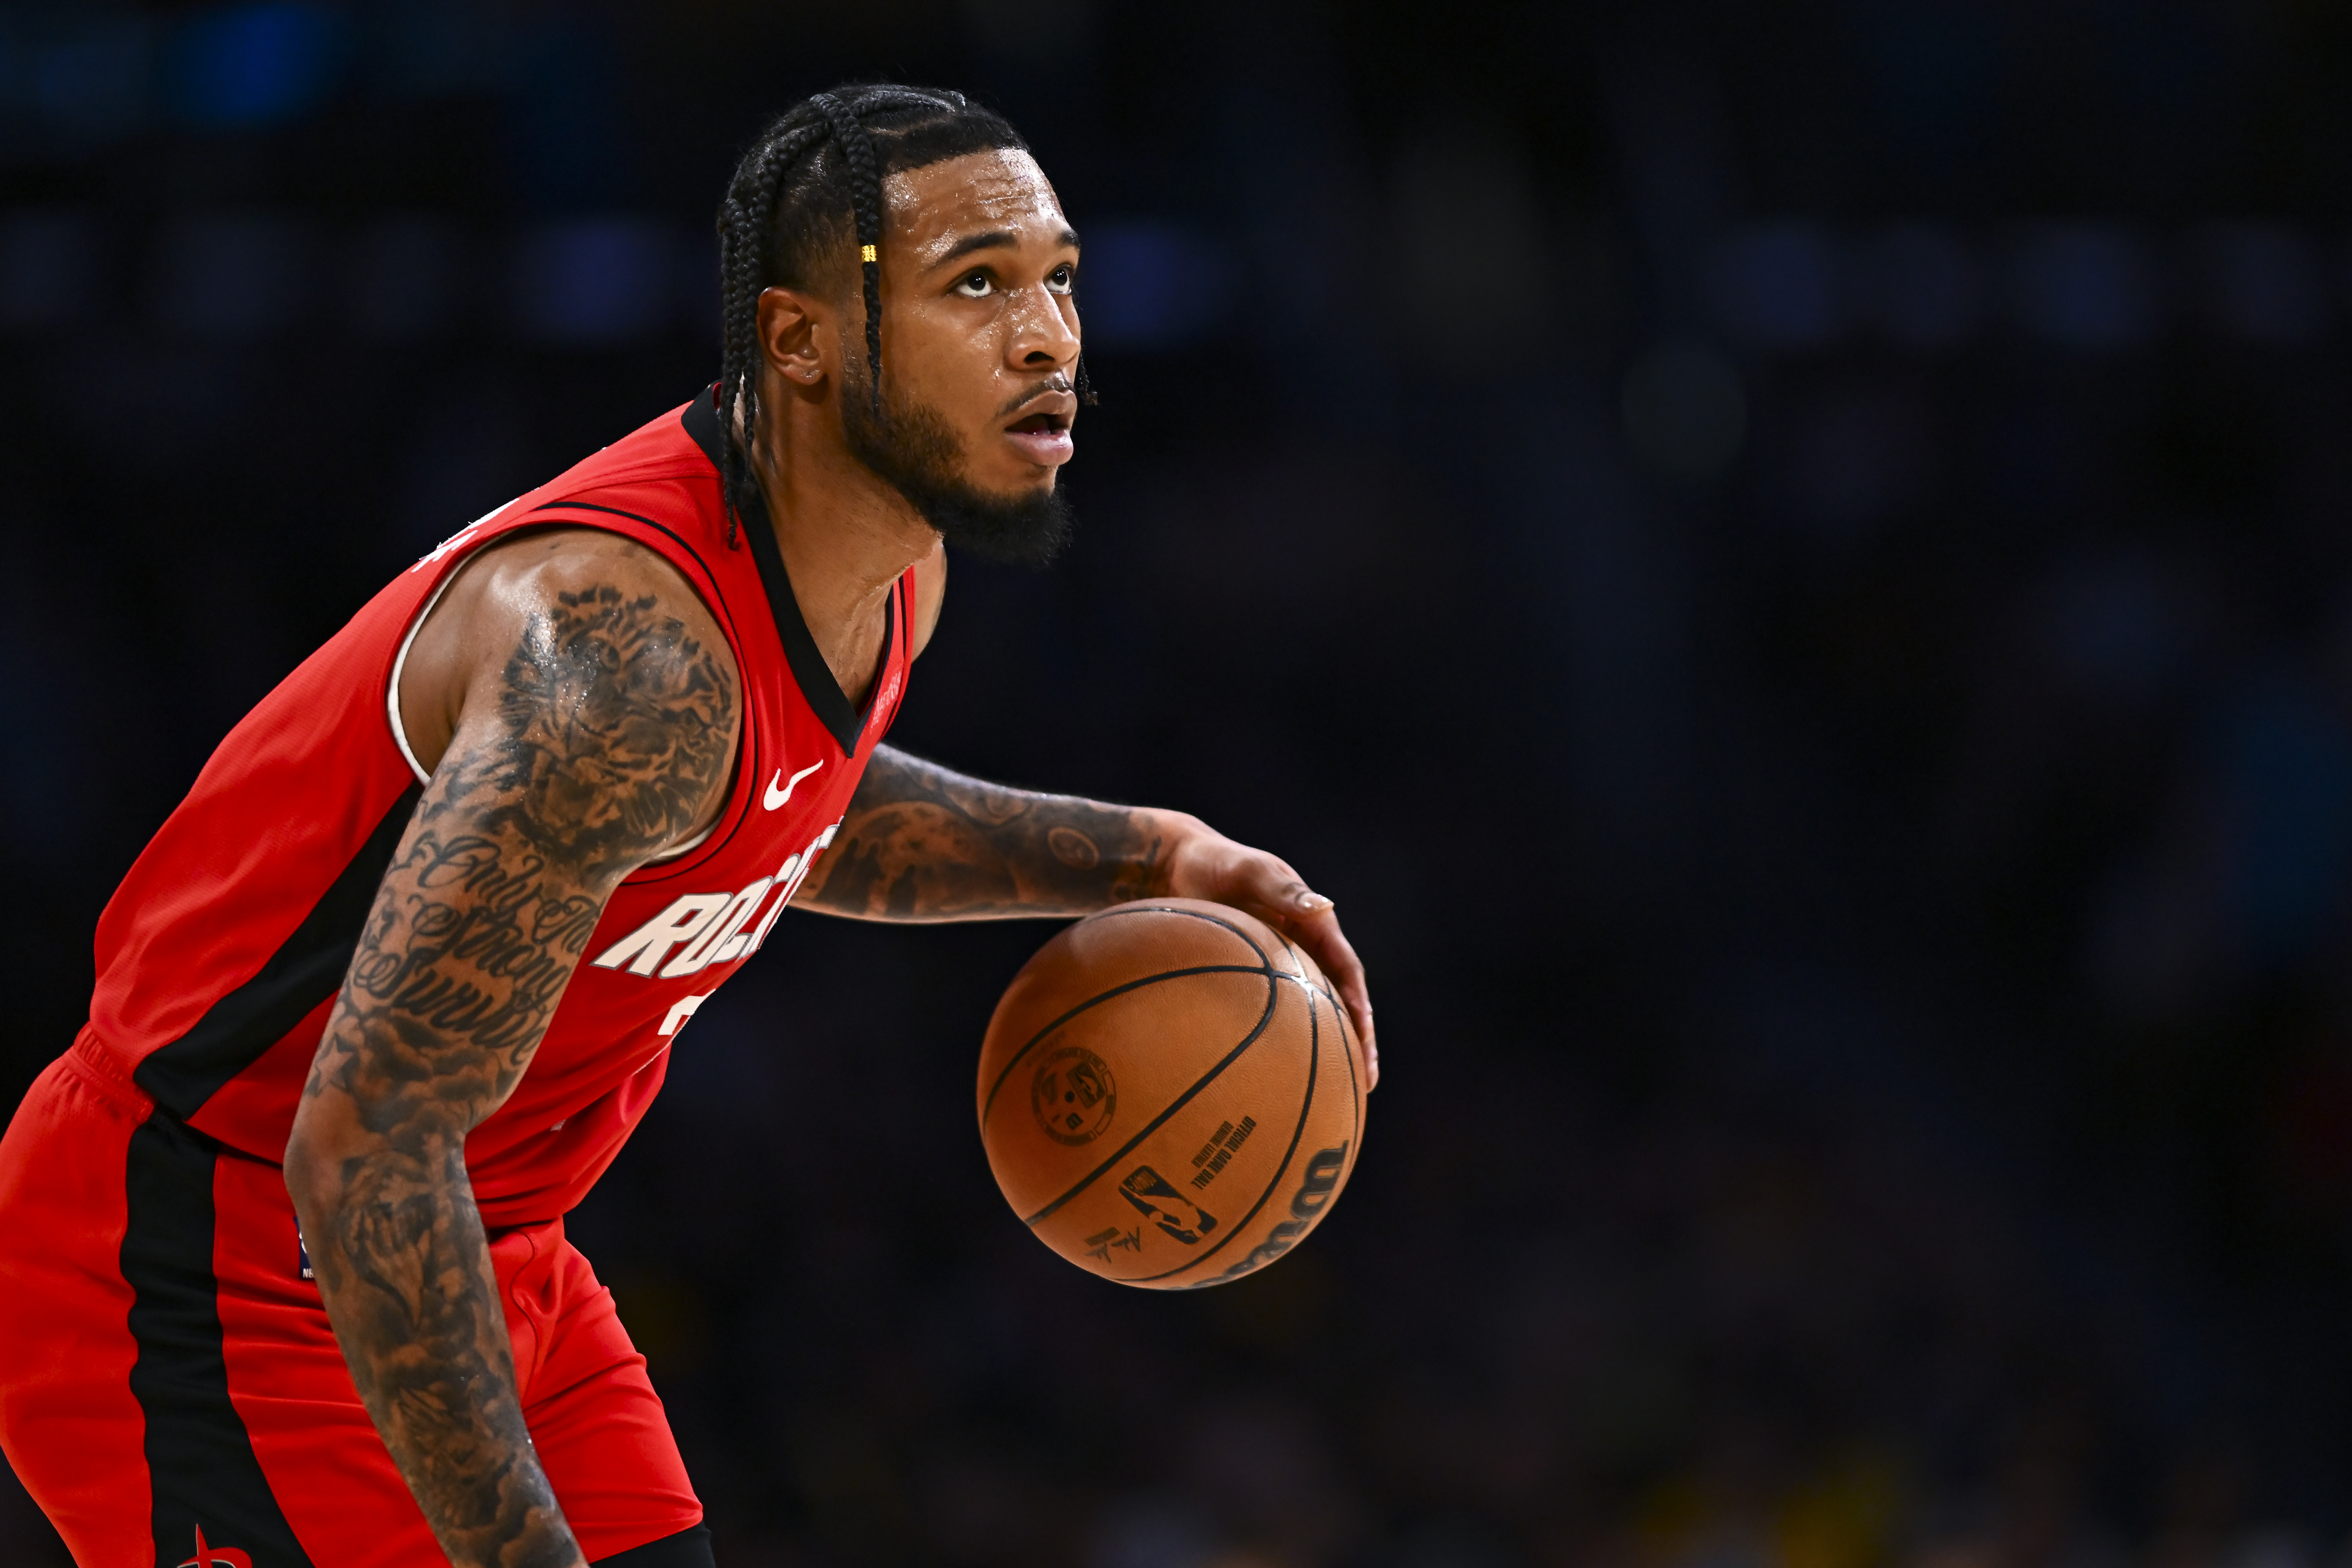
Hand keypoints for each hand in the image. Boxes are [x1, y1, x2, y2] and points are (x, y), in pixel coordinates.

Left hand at [1154, 814, 1377, 1089]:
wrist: (1177, 867)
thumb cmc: (1216, 864)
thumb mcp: (1252, 871)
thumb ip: (1284, 890)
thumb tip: (1322, 906)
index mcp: (1315, 925)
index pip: (1347, 971)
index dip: (1360, 1005)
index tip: (1366, 1037)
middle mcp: (1305, 948)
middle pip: (1340, 1001)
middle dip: (1357, 1040)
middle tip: (1367, 1080)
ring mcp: (1282, 965)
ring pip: (1313, 1013)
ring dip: (1328, 1048)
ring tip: (1338, 1090)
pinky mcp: (1256, 977)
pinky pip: (1275, 1012)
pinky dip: (1283, 1040)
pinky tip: (1274, 1074)